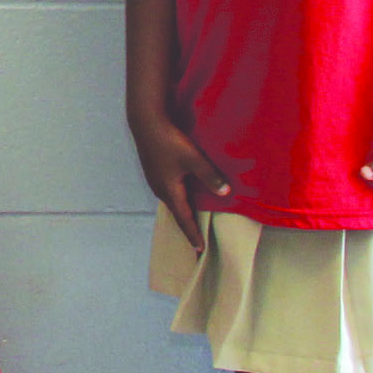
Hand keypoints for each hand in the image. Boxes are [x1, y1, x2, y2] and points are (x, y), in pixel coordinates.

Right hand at [130, 114, 228, 250]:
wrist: (146, 123)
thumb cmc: (170, 141)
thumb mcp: (194, 159)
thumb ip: (210, 176)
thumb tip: (226, 193)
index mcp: (170, 191)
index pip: (184, 219)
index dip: (193, 234)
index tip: (199, 249)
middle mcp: (160, 190)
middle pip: (176, 212)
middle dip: (187, 226)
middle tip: (196, 240)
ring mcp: (155, 181)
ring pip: (171, 201)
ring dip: (181, 212)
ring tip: (191, 220)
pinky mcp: (153, 172)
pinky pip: (167, 192)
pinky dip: (177, 200)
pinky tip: (182, 195)